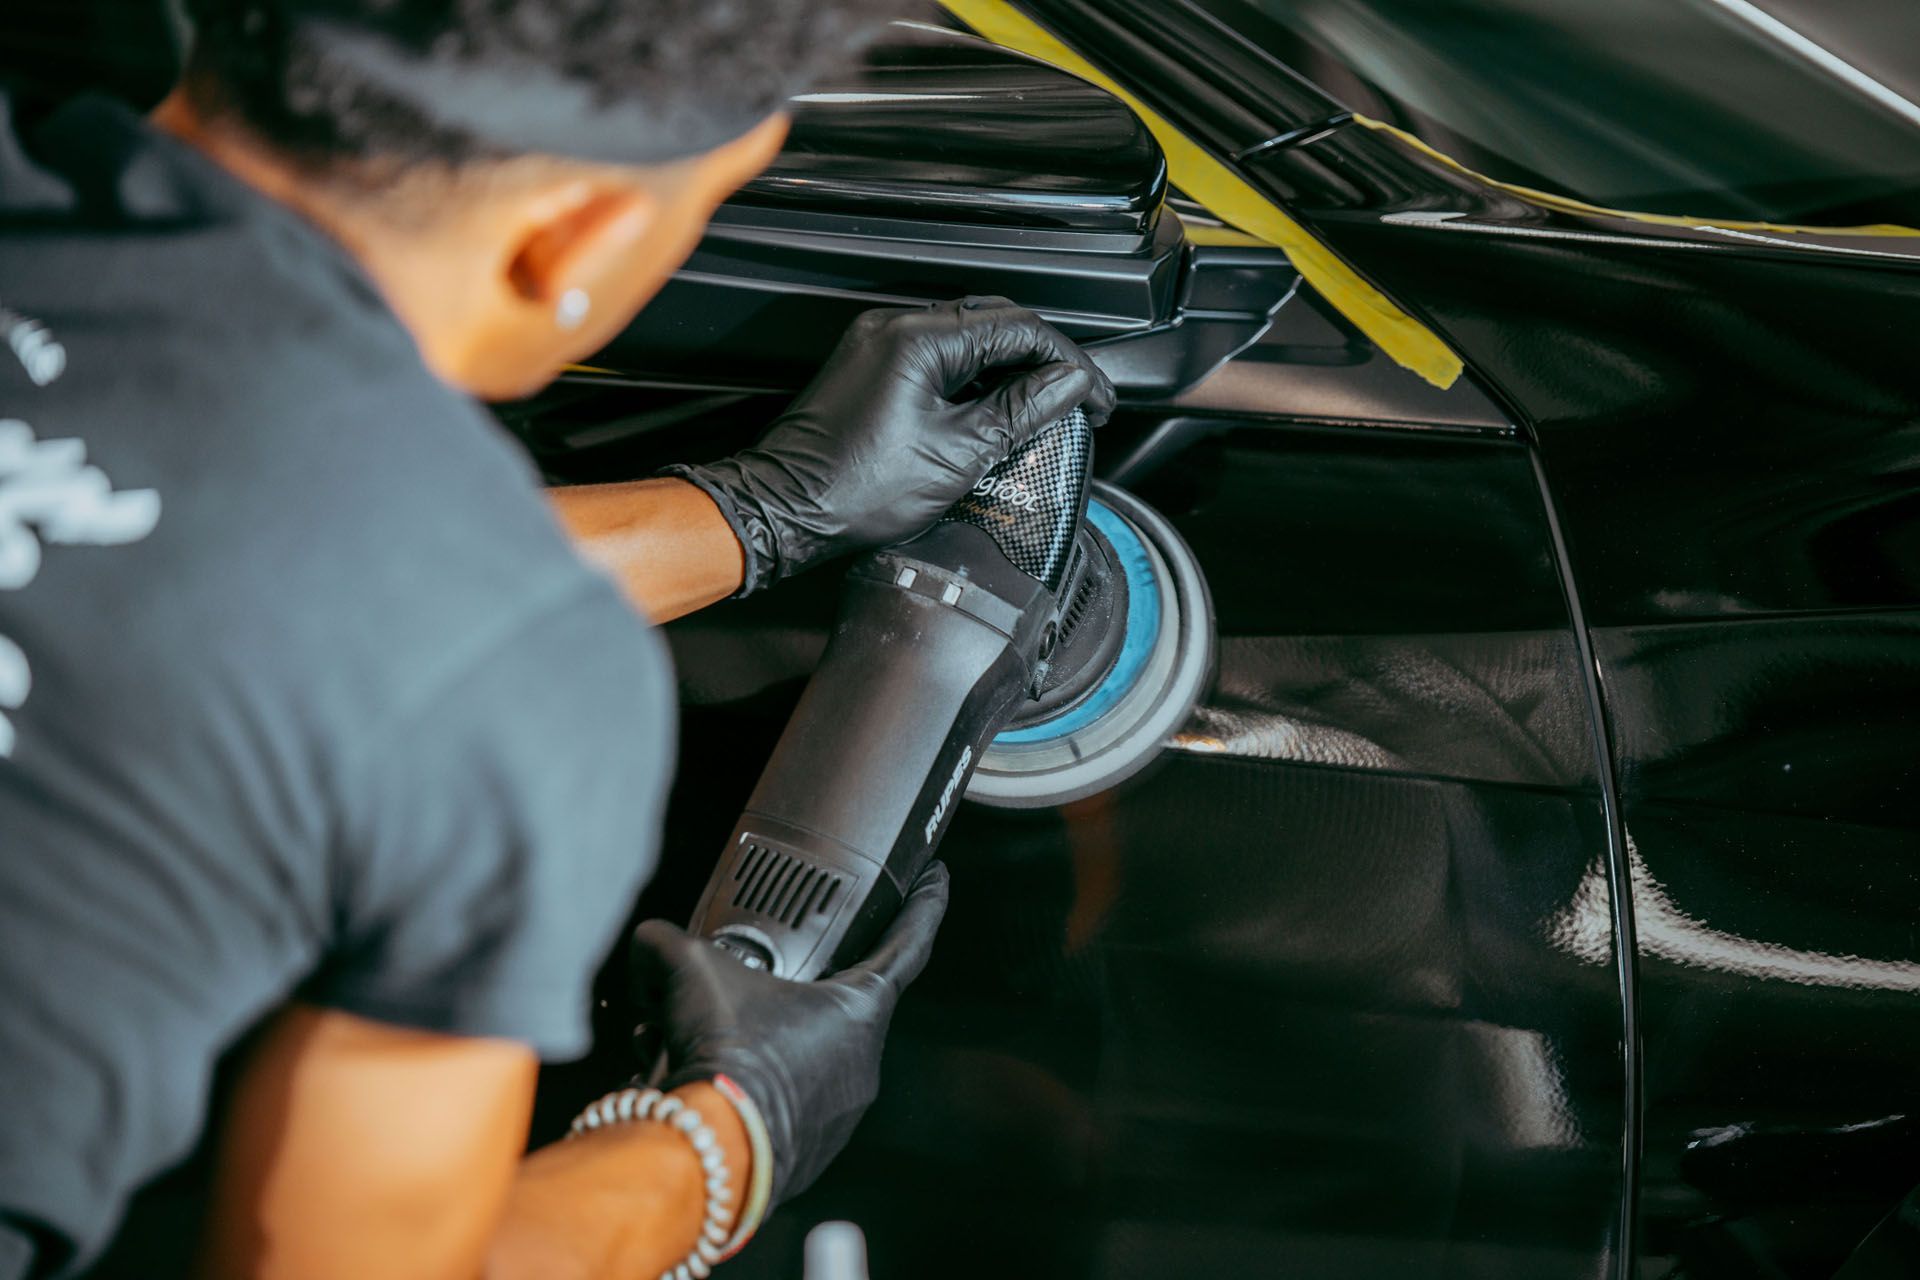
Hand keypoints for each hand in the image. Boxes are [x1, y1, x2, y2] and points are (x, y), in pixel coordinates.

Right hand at [628, 865, 950, 1201]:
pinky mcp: (806, 1152)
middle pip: (834, 1002)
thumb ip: (668, 942)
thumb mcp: (688, 970)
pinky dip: (743, 1084)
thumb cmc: (724, 1060)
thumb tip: (650, 943)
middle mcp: (861, 1064)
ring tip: (695, 1037)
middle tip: (754, 971)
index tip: (934, 879)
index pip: (909, 944)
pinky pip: (779, 1100)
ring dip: (750, 1039)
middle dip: (789, 984)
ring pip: (796, 1054)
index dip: (923, 905)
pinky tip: (696, 1078)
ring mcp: (838, 1114)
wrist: (708, 1154)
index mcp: (860, 1012)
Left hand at [664, 297, 1113, 593]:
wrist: (784, 510)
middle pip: (994, 322)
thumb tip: (1068, 385)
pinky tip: (991, 408)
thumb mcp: (957, 455)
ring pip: (966, 336)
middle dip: (1044, 358)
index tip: (1093, 396)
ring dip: (1009, 366)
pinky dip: (973, 375)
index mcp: (919, 339)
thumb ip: (1019, 412)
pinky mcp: (869, 365)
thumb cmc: (852, 490)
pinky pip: (936, 354)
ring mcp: (878, 343)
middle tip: (1076, 400)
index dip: (1068, 361)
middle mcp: (894, 327)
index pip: (1018, 328)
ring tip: (1042, 407)